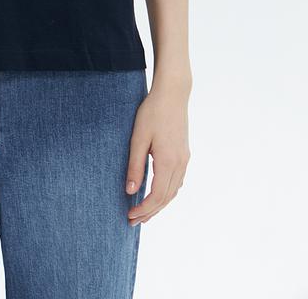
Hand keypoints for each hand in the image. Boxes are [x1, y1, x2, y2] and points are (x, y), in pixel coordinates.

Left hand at [125, 80, 190, 225]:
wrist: (173, 94)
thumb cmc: (152, 112)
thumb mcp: (138, 138)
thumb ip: (135, 165)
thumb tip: (130, 191)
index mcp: (168, 162)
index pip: (157, 196)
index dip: (144, 209)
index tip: (130, 215)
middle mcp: (180, 164)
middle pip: (167, 198)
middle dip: (150, 212)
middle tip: (133, 221)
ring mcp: (184, 159)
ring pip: (174, 191)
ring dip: (159, 204)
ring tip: (144, 212)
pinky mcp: (184, 153)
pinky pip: (177, 181)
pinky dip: (167, 193)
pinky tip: (158, 194)